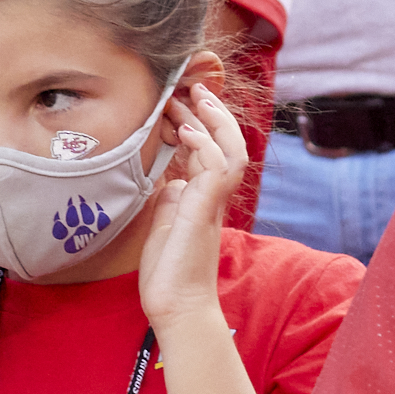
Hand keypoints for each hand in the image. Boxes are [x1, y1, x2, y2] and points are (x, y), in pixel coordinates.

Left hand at [132, 81, 249, 328]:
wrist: (177, 306)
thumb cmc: (169, 273)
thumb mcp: (164, 225)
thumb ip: (170, 199)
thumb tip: (169, 179)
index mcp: (204, 199)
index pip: (212, 151)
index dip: (201, 124)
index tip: (180, 104)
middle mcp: (215, 197)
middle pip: (228, 143)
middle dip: (213, 112)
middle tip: (193, 87)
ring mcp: (214, 202)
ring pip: (231, 149)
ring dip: (213, 120)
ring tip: (193, 97)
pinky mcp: (207, 209)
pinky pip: (217, 166)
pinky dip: (203, 143)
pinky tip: (185, 129)